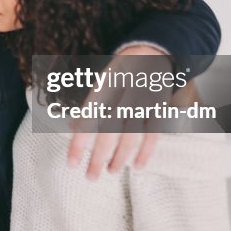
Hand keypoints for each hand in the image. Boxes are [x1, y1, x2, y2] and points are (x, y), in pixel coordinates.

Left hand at [67, 45, 171, 178]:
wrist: (152, 53)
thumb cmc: (121, 73)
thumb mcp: (102, 82)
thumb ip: (90, 105)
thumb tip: (73, 127)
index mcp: (104, 87)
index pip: (87, 120)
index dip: (79, 143)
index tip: (71, 164)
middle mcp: (122, 94)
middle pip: (108, 132)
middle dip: (98, 157)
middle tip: (90, 177)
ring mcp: (143, 101)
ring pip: (130, 135)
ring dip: (120, 158)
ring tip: (111, 172)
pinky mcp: (159, 107)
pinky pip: (153, 134)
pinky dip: (146, 152)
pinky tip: (138, 166)